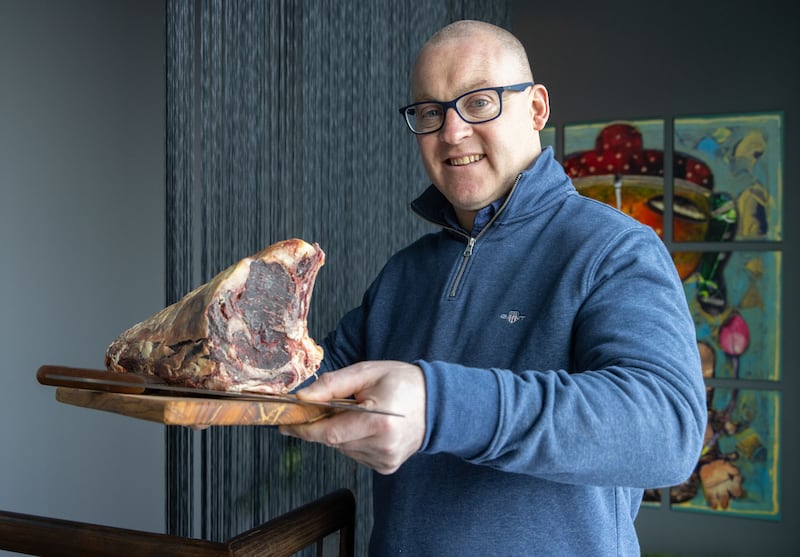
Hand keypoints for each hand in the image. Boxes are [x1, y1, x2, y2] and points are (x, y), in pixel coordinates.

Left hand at [279, 361, 425, 473]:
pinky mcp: (386, 466)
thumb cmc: (403, 383)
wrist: (437, 403)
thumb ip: (332, 385)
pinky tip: (368, 426)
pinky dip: (353, 440)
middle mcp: (383, 446)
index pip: (330, 432)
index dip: (304, 429)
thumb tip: (302, 398)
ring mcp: (385, 460)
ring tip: (358, 413)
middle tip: (325, 406)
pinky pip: (355, 454)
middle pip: (333, 441)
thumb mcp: (366, 373)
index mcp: (379, 422)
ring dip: (340, 432)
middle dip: (323, 424)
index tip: (285, 424)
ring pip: (342, 448)